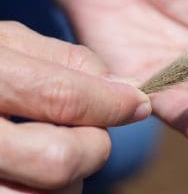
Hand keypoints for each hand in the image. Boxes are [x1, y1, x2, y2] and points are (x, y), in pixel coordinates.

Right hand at [0, 22, 150, 192]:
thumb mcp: (6, 44)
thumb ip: (65, 61)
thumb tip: (123, 88)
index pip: (61, 96)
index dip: (112, 103)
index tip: (138, 104)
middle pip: (59, 160)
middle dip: (91, 147)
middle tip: (87, 132)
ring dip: (67, 180)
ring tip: (51, 150)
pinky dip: (44, 192)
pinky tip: (32, 170)